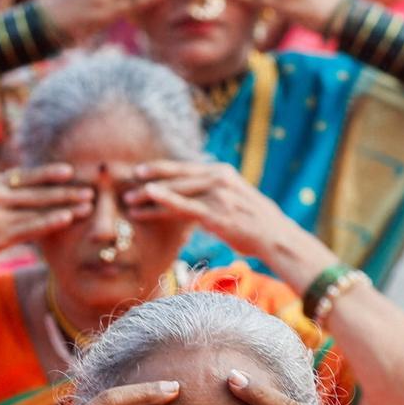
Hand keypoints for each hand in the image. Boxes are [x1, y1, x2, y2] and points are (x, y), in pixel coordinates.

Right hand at [0, 165, 93, 265]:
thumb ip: (2, 191)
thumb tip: (25, 188)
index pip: (27, 176)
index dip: (50, 173)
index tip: (71, 171)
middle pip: (38, 189)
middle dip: (66, 189)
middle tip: (91, 187)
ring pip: (38, 206)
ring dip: (65, 204)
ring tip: (87, 204)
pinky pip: (30, 226)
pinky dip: (50, 221)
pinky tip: (67, 218)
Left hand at [125, 160, 297, 262]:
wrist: (276, 237)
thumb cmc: (258, 224)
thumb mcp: (237, 200)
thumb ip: (218, 194)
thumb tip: (200, 201)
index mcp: (223, 172)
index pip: (186, 167)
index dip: (162, 168)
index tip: (142, 171)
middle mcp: (219, 178)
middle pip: (177, 176)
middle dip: (149, 180)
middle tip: (127, 185)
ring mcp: (217, 194)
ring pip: (176, 190)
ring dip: (149, 195)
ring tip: (128, 202)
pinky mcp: (216, 213)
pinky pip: (185, 205)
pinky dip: (165, 199)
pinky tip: (149, 196)